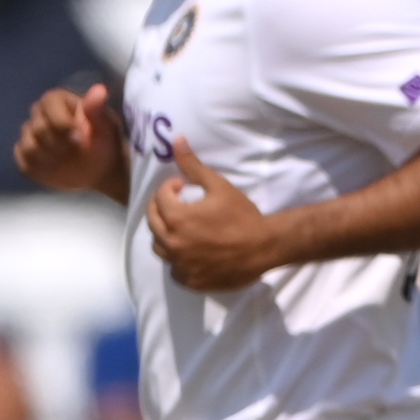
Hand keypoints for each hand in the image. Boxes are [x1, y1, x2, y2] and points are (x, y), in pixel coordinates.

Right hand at [16, 82, 125, 196]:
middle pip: (39, 128)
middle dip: (62, 143)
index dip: (62, 121)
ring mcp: (30, 135)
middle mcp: (39, 114)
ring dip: (53, 157)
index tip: (81, 133)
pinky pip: (24, 161)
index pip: (48, 103)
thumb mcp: (105, 126)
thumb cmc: (105, 143)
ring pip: (30, 146)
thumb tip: (100, 90)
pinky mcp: (25, 155)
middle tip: (79, 148)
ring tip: (70, 159)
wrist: (101, 170)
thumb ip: (97, 109)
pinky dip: (42, 168)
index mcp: (57, 100)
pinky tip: (58, 168)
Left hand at [144, 141, 279, 290]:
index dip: (171, 187)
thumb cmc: (243, 216)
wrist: (266, 247)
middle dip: (162, 209)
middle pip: (153, 222)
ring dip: (166, 235)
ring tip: (182, 229)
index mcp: (177, 218)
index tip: (183, 186)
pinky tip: (192, 252)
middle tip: (178, 205)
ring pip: (159, 247)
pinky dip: (178, 261)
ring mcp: (181, 264)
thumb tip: (177, 140)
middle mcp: (173, 243)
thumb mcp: (219, 186)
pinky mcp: (191, 280)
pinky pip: (175, 270)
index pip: (160, 197)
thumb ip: (193, 165)